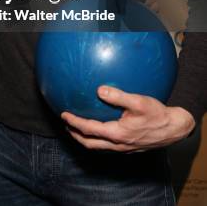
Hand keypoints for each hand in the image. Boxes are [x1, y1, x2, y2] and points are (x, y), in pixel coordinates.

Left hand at [61, 86, 194, 151]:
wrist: (174, 128)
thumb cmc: (157, 114)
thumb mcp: (138, 101)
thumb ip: (117, 96)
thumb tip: (99, 90)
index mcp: (117, 134)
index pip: (89, 130)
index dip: (75, 123)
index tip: (63, 115)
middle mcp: (118, 144)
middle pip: (90, 143)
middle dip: (75, 135)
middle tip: (66, 124)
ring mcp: (124, 148)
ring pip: (98, 147)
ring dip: (85, 139)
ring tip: (77, 129)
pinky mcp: (129, 147)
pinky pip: (107, 146)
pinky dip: (97, 139)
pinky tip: (98, 130)